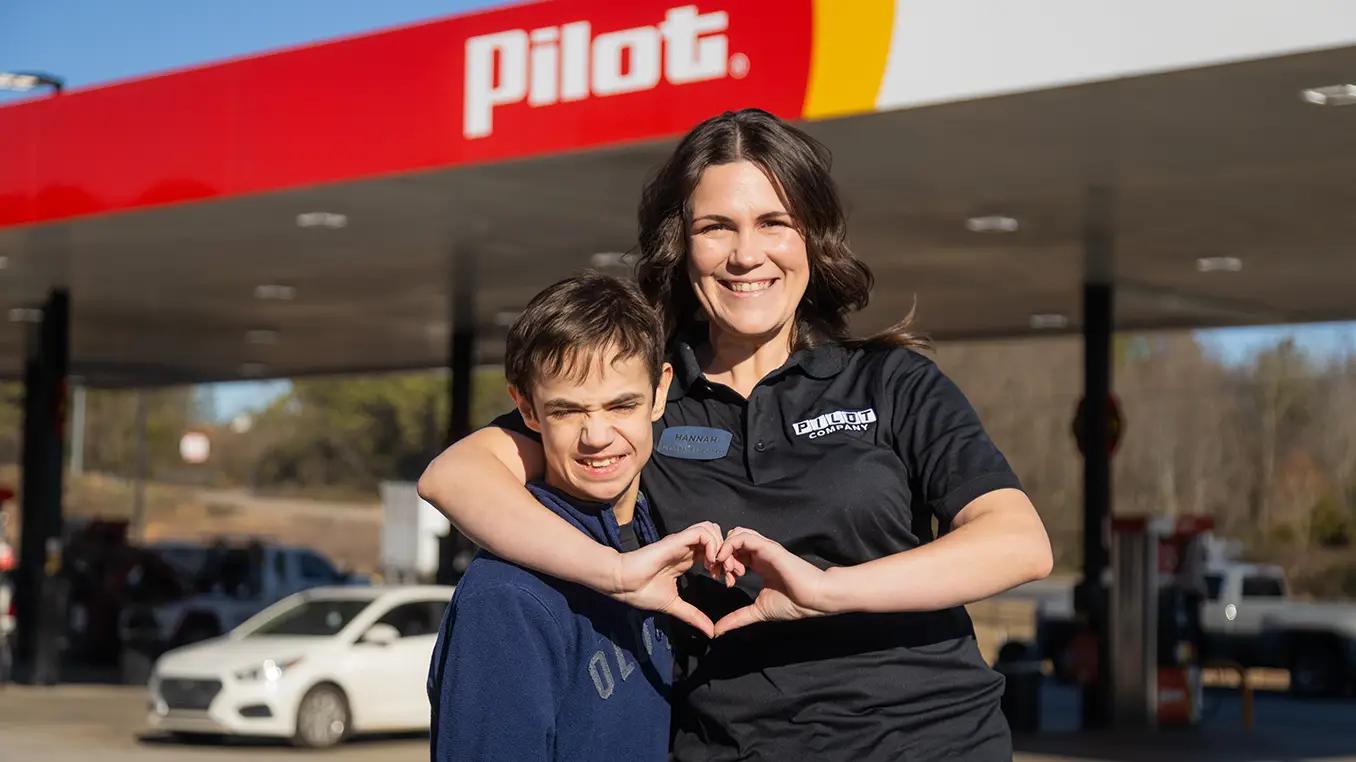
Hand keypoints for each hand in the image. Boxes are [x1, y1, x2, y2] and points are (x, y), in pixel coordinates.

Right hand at [611, 521, 723, 637]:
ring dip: (721, 546)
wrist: (623, 584)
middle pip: (717, 537)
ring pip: (711, 529)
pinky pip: (702, 532)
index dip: (726, 564)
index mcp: (687, 559)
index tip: (728, 581)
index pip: (714, 552)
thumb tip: (710, 632)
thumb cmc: (642, 592)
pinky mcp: (677, 540)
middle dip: (729, 553)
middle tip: (730, 574)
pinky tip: (710, 562)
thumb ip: (693, 616)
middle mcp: (687, 548)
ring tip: (718, 567)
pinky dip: (712, 544)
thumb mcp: (675, 606)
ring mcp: (682, 542)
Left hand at [712, 527, 833, 636]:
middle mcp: (760, 554)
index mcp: (759, 564)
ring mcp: (764, 549)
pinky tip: (725, 560)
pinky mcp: (768, 547)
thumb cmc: (793, 604)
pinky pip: (743, 537)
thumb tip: (718, 630)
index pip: (734, 553)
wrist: (814, 599)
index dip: (722, 564)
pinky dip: (729, 545)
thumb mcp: (758, 611)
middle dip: (719, 555)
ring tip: (724, 567)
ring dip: (724, 549)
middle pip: (731, 541)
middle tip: (718, 573)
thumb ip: (737, 618)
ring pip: (735, 534)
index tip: (721, 580)